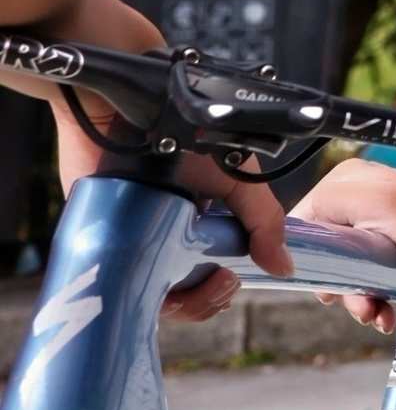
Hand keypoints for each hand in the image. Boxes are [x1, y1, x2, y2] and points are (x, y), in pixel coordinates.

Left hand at [49, 84, 287, 322]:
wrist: (133, 109)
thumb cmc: (189, 133)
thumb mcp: (238, 176)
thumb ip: (263, 219)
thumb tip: (283, 268)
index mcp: (202, 225)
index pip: (213, 274)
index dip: (220, 288)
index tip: (229, 279)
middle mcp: (167, 237)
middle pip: (184, 292)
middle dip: (203, 299)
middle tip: (213, 282)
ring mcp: (132, 241)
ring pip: (149, 293)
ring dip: (170, 300)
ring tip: (175, 285)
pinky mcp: (99, 240)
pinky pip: (112, 283)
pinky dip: (128, 293)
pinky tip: (141, 282)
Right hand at [294, 158, 395, 332]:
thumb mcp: (364, 203)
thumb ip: (322, 214)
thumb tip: (295, 245)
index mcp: (340, 186)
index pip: (300, 230)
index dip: (307, 262)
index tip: (324, 286)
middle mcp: (352, 206)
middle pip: (324, 259)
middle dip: (340, 288)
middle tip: (359, 305)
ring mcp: (371, 232)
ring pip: (346, 275)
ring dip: (359, 301)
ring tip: (376, 315)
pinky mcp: (389, 253)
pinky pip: (369, 279)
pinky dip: (376, 299)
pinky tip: (386, 316)